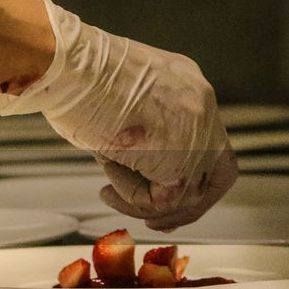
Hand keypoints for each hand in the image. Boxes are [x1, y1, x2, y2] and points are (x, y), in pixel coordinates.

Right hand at [0, 0, 235, 230]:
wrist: (69, 66)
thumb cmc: (74, 77)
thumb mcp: (119, 101)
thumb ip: (141, 132)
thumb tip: (136, 167)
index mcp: (188, 85)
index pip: (208, 141)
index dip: (187, 175)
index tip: (160, 192)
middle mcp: (202, 106)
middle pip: (219, 174)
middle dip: (189, 206)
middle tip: (157, 222)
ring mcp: (198, 132)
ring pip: (186, 194)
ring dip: (142, 200)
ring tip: (109, 188)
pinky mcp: (182, 157)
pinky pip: (163, 200)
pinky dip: (132, 200)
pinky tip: (108, 185)